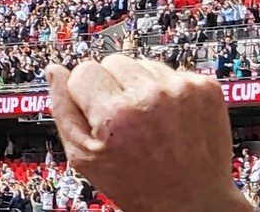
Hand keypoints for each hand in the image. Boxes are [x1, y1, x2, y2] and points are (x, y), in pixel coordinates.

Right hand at [46, 55, 249, 211]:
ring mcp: (181, 90)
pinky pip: (169, 71)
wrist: (191, 200)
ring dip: (137, 85)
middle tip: (120, 119)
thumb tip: (55, 71)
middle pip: (111, 61)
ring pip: (140, 64)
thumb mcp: (83, 156)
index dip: (83, 92)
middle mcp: (150, 96)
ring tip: (144, 118)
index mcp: (115, 113)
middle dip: (110, 84)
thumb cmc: (135, 184)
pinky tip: (165, 116)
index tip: (94, 113)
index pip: (83, 70)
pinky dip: (164, 89)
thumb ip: (62, 109)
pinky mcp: (205, 89)